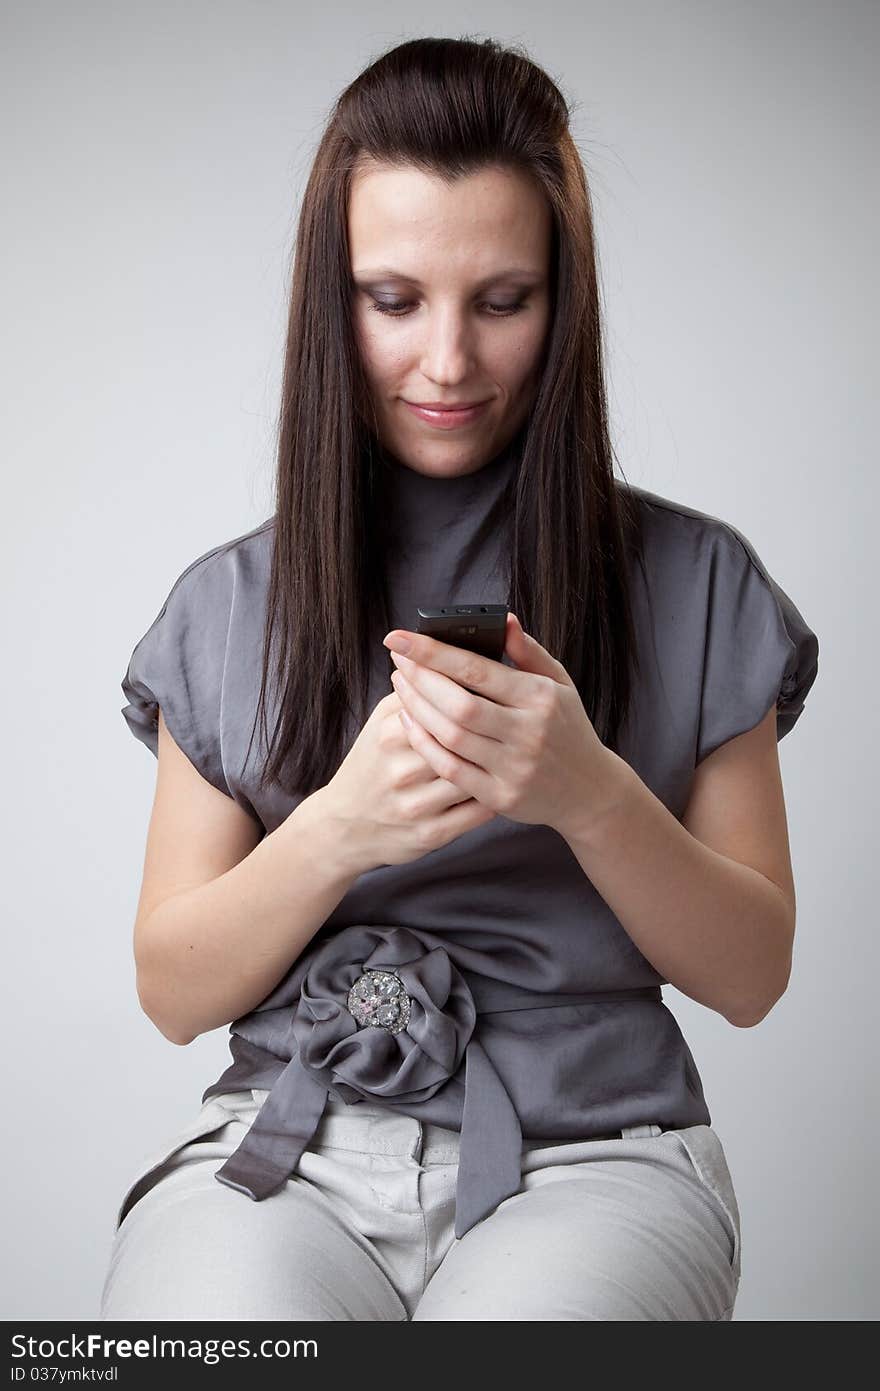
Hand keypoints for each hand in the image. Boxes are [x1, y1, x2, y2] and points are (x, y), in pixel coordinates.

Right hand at [320, 689, 497, 870]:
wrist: (344, 826)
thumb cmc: (372, 764)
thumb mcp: (380, 722)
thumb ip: (413, 692)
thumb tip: (450, 657)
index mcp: (391, 735)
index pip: (443, 705)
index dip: (474, 695)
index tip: (496, 688)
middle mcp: (402, 771)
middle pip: (462, 740)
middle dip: (490, 728)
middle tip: (513, 718)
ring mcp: (417, 805)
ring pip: (473, 776)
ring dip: (496, 762)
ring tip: (512, 748)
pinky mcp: (430, 834)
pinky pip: (476, 813)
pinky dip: (494, 796)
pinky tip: (502, 782)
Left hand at [383, 613, 629, 839]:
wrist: (590, 791)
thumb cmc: (568, 728)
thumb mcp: (560, 684)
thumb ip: (529, 653)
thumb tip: (503, 619)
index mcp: (541, 698)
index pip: (477, 669)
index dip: (433, 653)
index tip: (399, 638)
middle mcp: (529, 733)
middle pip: (458, 704)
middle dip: (419, 679)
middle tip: (397, 661)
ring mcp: (514, 768)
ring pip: (450, 736)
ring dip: (416, 709)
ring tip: (401, 685)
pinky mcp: (501, 797)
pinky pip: (451, 769)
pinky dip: (425, 744)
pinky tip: (410, 723)